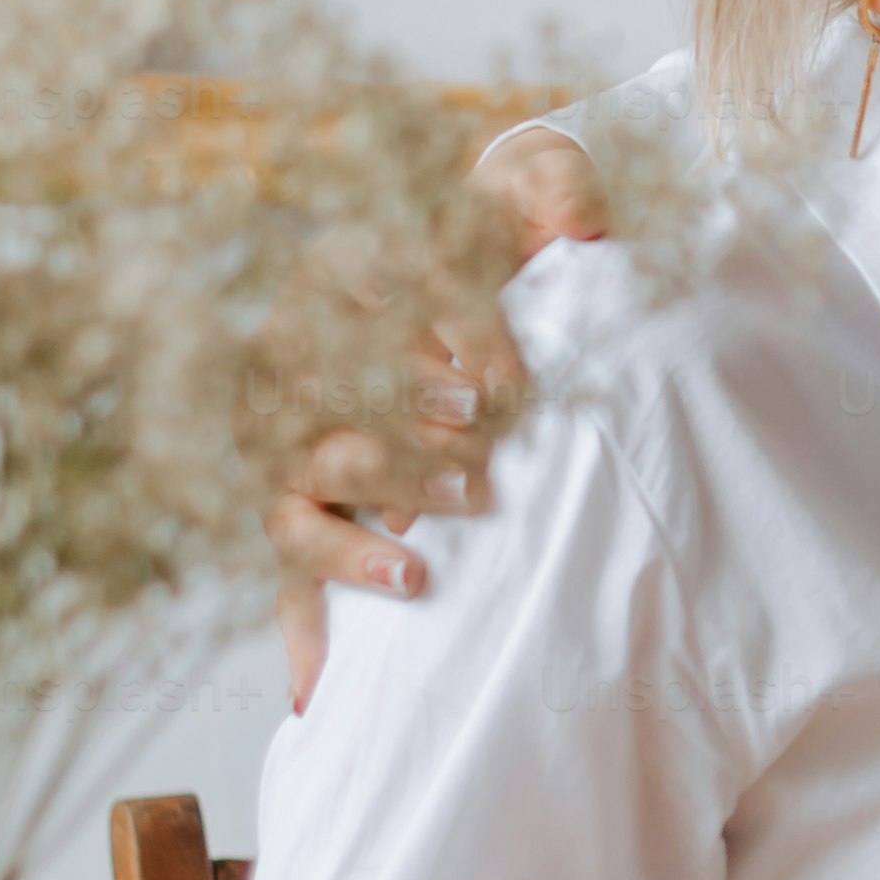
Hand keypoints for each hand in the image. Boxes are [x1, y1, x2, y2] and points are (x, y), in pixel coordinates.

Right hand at [265, 129, 606, 711]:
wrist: (489, 276)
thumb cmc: (507, 238)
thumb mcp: (542, 193)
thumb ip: (561, 190)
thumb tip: (583, 223)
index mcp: (345, 272)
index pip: (372, 303)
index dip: (447, 341)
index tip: (511, 383)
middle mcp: (300, 355)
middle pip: (324, 404)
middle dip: (400, 435)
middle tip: (479, 448)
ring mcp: (298, 440)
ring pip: (302, 492)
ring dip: (356, 533)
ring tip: (421, 567)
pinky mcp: (311, 506)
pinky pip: (296, 571)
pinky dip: (308, 628)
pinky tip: (320, 690)